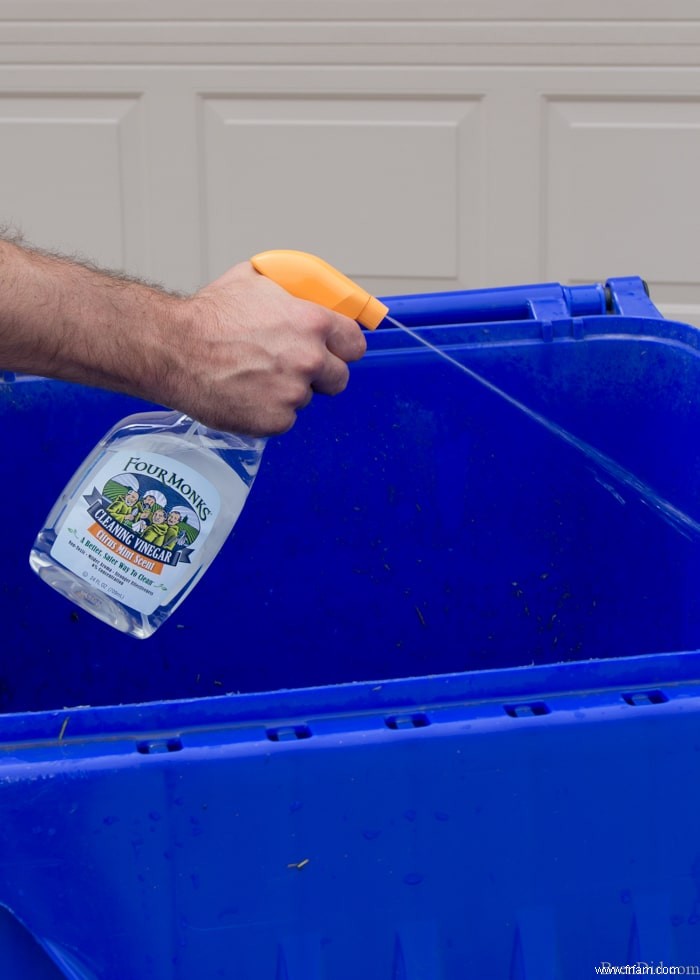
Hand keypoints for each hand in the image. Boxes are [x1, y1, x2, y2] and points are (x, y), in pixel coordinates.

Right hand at [167, 261, 367, 434]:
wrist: (174, 349)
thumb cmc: (207, 317)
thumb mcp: (253, 281)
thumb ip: (287, 291)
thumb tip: (300, 290)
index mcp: (312, 322)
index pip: (354, 343)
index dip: (343, 348)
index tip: (335, 352)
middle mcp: (309, 359)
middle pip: (339, 378)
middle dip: (321, 376)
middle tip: (292, 370)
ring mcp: (293, 393)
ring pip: (305, 399)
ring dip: (287, 393)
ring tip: (254, 379)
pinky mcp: (275, 420)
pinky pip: (282, 420)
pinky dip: (267, 413)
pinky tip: (244, 396)